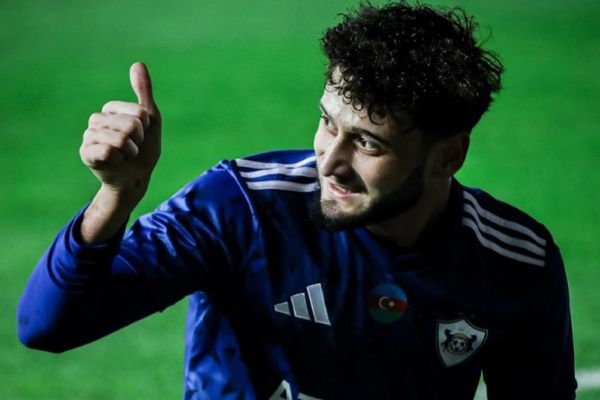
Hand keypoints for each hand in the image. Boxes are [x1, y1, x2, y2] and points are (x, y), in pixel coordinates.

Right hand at [80, 62, 161, 203]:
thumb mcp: (150, 118)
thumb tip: (138, 63)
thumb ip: (143, 92)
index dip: (146, 128)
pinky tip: (114, 162)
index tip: (141, 136)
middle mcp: (96, 120)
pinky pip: (107, 151)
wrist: (135, 177)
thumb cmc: (144, 149)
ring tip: (125, 156)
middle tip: (133, 148)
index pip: (138, 113)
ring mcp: (89, 137)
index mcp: (111, 109)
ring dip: (130, 152)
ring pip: (121, 139)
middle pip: (131, 125)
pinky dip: (118, 159)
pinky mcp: (86, 154)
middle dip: (139, 141)